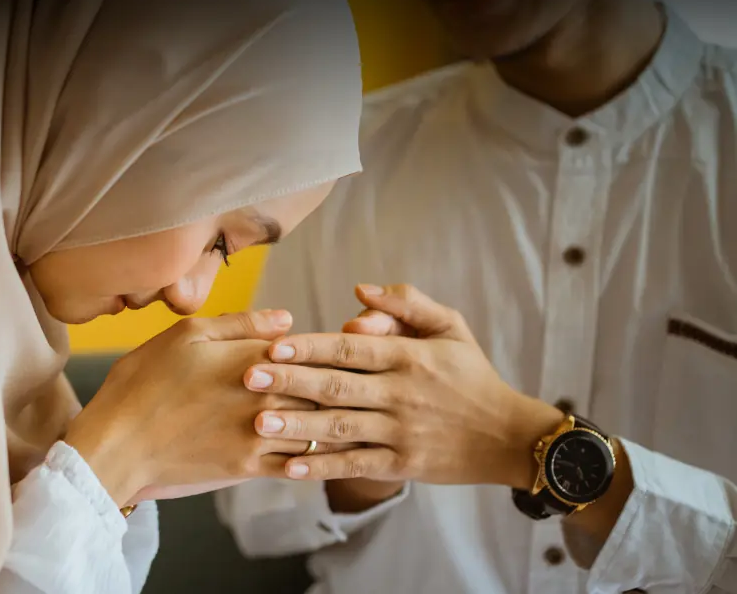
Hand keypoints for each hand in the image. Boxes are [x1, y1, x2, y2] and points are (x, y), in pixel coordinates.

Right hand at [64, 310, 337, 506]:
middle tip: (372, 383)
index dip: (337, 348)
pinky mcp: (248, 467)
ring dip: (342, 422)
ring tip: (364, 416)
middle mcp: (265, 397)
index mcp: (253, 358)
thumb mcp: (185, 335)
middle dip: (349, 385)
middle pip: (325, 389)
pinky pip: (298, 463)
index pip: (312, 350)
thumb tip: (288, 320)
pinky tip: (332, 451)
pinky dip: (319, 456)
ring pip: (319, 428)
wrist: (117, 444)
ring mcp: (259, 435)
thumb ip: (241, 325)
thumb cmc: (144, 381)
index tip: (357, 345)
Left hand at [244, 284, 563, 487]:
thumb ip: (406, 304)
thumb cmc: (472, 375)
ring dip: (298, 426)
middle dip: (290, 382)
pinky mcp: (402, 465)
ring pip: (341, 428)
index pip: (350, 348)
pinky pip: (356, 465)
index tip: (272, 345)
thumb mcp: (450, 328)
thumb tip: (359, 290)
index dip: (310, 347)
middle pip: (337, 386)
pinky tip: (289, 466)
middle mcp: (401, 394)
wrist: (508, 436)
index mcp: (408, 356)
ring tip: (258, 423)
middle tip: (247, 379)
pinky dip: (322, 466)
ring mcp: (400, 432)